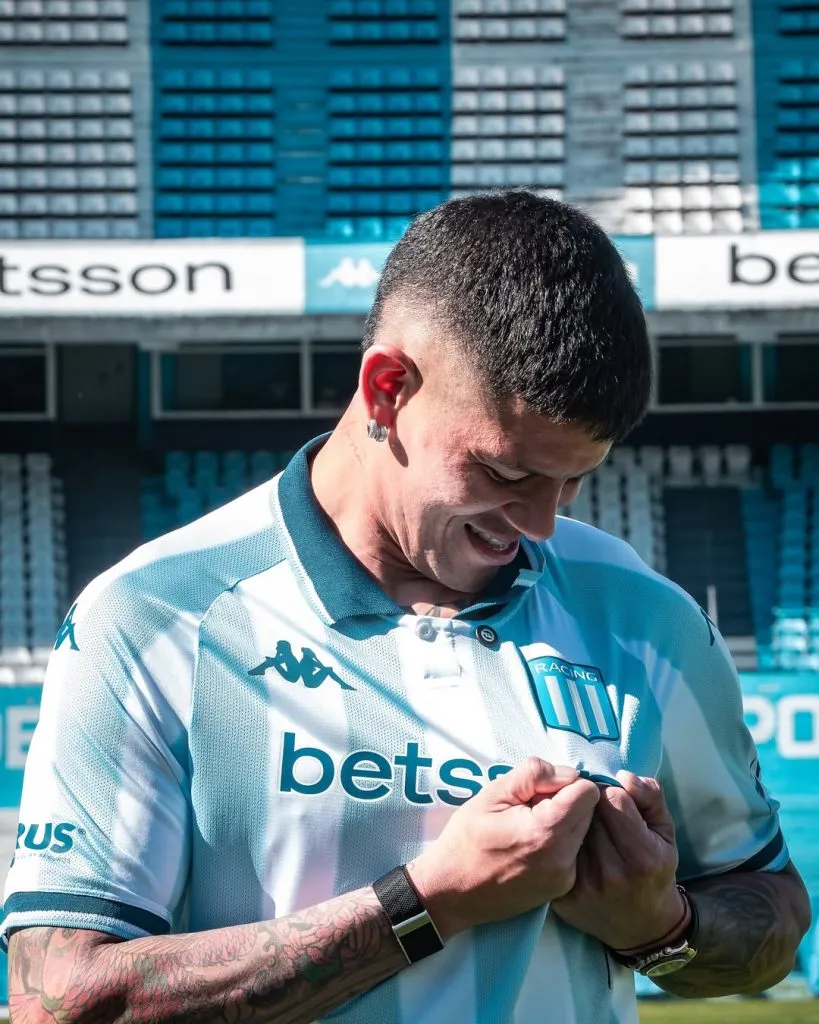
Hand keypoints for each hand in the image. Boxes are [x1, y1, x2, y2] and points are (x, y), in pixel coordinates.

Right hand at [406, 757, 599, 939]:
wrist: (451, 892)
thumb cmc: (466, 838)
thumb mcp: (492, 793)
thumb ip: (534, 774)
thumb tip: (569, 774)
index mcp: (545, 832)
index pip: (588, 793)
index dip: (565, 783)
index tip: (539, 792)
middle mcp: (563, 859)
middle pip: (589, 812)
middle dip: (566, 802)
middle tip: (530, 810)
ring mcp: (564, 878)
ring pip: (584, 831)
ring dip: (564, 822)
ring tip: (529, 828)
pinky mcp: (562, 888)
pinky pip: (574, 852)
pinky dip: (560, 843)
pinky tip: (531, 848)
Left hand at [549, 771, 683, 951]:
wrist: (641, 927)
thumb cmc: (655, 870)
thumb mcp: (664, 833)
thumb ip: (650, 796)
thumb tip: (624, 776)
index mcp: (640, 854)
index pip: (612, 798)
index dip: (611, 792)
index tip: (613, 800)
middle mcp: (611, 871)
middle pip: (585, 811)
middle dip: (588, 804)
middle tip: (594, 810)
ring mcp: (584, 886)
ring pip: (565, 830)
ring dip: (569, 820)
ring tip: (580, 826)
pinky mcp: (563, 897)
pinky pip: (553, 853)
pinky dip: (556, 843)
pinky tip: (564, 843)